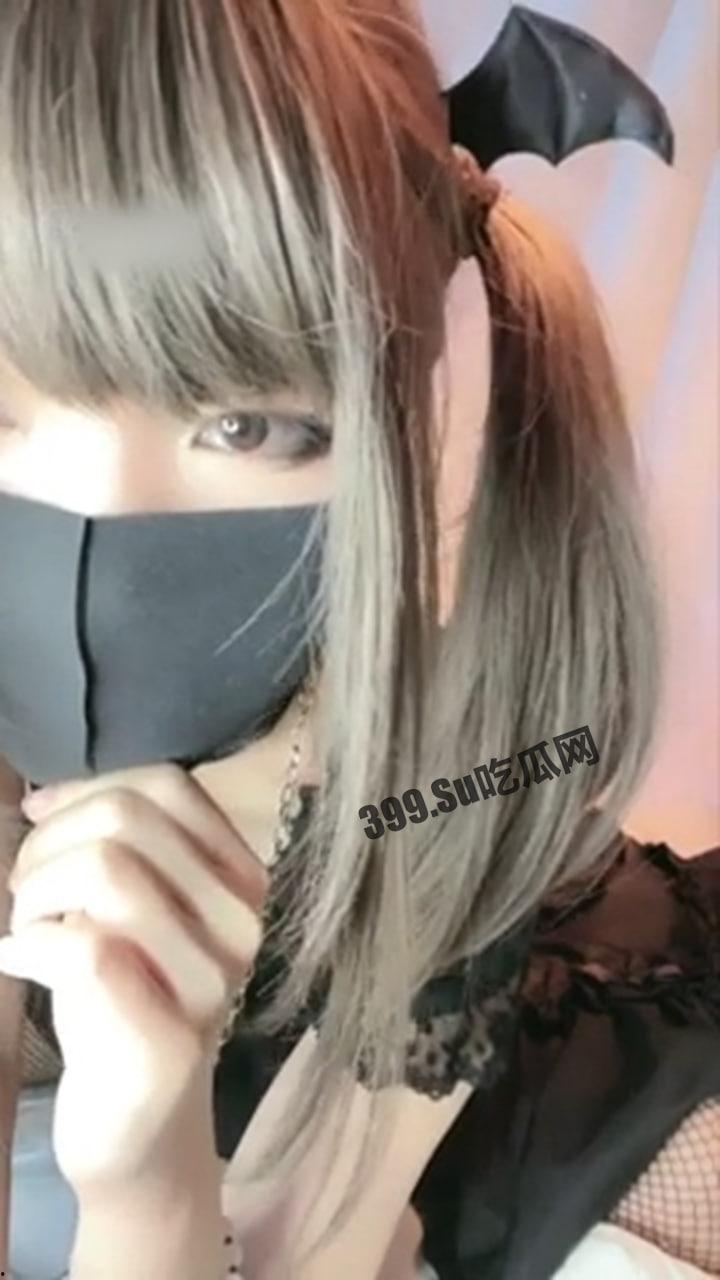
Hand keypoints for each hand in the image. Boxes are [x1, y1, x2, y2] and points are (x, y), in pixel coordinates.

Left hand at [0, 763, 268, 1193]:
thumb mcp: (137, 906)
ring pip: (107, 870)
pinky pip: (84, 947)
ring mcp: (210, 984)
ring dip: (36, 890)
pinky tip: (17, 959)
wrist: (140, 1128)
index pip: (169, 785)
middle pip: (127, 820)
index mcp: (241, 878)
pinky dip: (28, 941)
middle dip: (50, 843)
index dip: (87, 789)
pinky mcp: (165, 1041)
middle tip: (28, 891)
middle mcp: (242, 923)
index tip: (41, 821)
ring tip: (25, 925)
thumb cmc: (128, 1001)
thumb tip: (45, 798)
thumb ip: (120, 845)